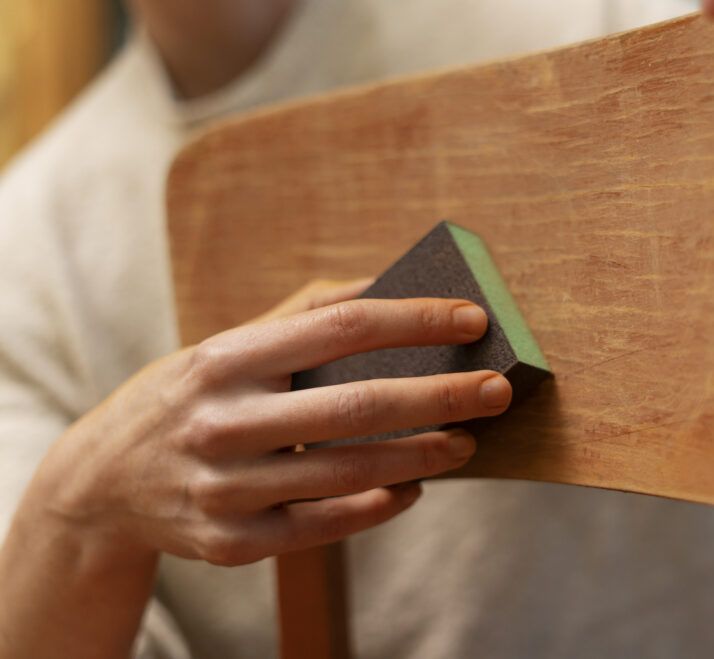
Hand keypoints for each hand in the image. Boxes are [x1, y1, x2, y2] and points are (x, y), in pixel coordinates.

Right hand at [28, 280, 511, 565]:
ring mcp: (224, 487)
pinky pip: (324, 526)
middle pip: (356, 405)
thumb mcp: (226, 348)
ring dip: (422, 456)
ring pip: (348, 472)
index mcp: (225, 358)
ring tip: (466, 442)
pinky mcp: (231, 543)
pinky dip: (377, 506)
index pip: (339, 327)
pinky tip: (411, 489)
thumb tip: (386, 286)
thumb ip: (301, 315)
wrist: (100, 483)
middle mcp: (221, 421)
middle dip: (441, 395)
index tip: (472, 318)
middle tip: (498, 389)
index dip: (414, 319)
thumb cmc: (189, 398)